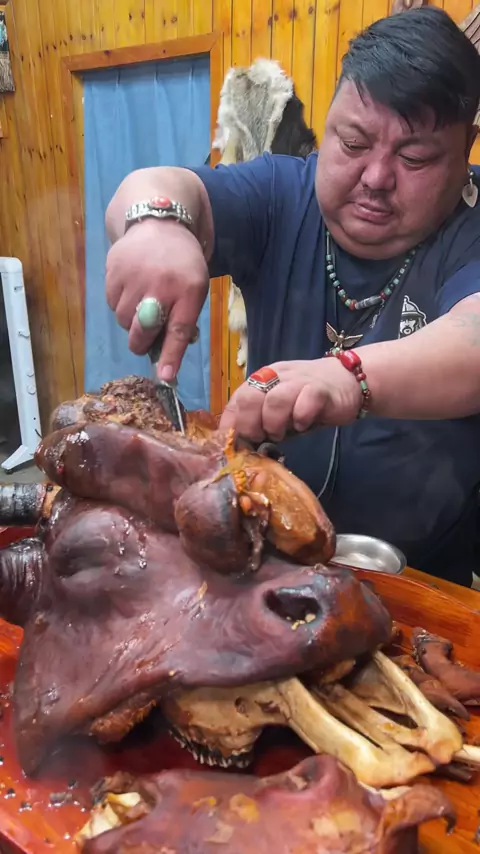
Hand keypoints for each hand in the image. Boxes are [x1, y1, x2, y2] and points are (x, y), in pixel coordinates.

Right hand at [106, 219, 208, 380]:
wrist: (160, 223)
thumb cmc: (182, 265)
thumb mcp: (195, 288)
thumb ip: (183, 319)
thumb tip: (165, 358)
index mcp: (188, 290)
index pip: (179, 329)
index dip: (171, 356)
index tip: (165, 377)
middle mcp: (161, 283)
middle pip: (143, 330)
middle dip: (141, 344)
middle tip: (144, 342)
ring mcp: (135, 276)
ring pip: (123, 320)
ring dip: (129, 322)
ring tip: (141, 304)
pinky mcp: (114, 270)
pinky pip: (111, 303)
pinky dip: (119, 304)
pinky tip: (130, 289)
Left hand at [219, 358, 362, 442]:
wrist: (349, 379)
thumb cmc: (309, 399)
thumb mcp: (282, 410)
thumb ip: (263, 422)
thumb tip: (243, 448)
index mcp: (264, 379)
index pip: (237, 398)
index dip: (230, 423)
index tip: (231, 444)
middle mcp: (277, 377)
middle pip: (250, 397)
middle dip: (249, 424)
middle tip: (259, 439)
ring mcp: (299, 381)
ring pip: (275, 399)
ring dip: (274, 423)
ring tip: (281, 434)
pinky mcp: (320, 389)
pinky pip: (305, 402)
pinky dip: (300, 418)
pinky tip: (303, 425)